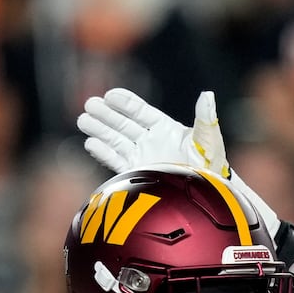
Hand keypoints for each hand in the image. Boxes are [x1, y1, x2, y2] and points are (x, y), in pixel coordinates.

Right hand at [78, 89, 281, 236]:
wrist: (205, 197)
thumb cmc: (211, 167)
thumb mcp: (208, 141)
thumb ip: (205, 118)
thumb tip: (207, 94)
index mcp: (167, 129)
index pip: (141, 112)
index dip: (126, 103)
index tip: (110, 95)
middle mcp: (152, 142)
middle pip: (124, 124)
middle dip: (106, 114)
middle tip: (89, 104)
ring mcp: (143, 158)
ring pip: (116, 141)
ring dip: (100, 130)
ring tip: (83, 120)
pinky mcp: (137, 175)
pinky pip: (116, 161)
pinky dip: (103, 153)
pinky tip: (90, 143)